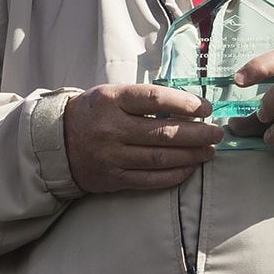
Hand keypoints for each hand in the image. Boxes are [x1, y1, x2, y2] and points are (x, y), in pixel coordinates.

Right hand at [64, 84, 222, 193]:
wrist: (57, 142)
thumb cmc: (93, 113)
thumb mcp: (111, 95)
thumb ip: (143, 99)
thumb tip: (188, 105)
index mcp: (110, 100)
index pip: (154, 99)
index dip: (184, 103)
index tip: (205, 108)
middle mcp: (110, 128)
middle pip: (162, 132)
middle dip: (197, 134)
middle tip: (217, 133)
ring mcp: (111, 156)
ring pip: (159, 158)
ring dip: (190, 155)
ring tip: (209, 151)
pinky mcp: (112, 178)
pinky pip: (149, 179)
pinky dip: (173, 175)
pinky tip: (189, 168)